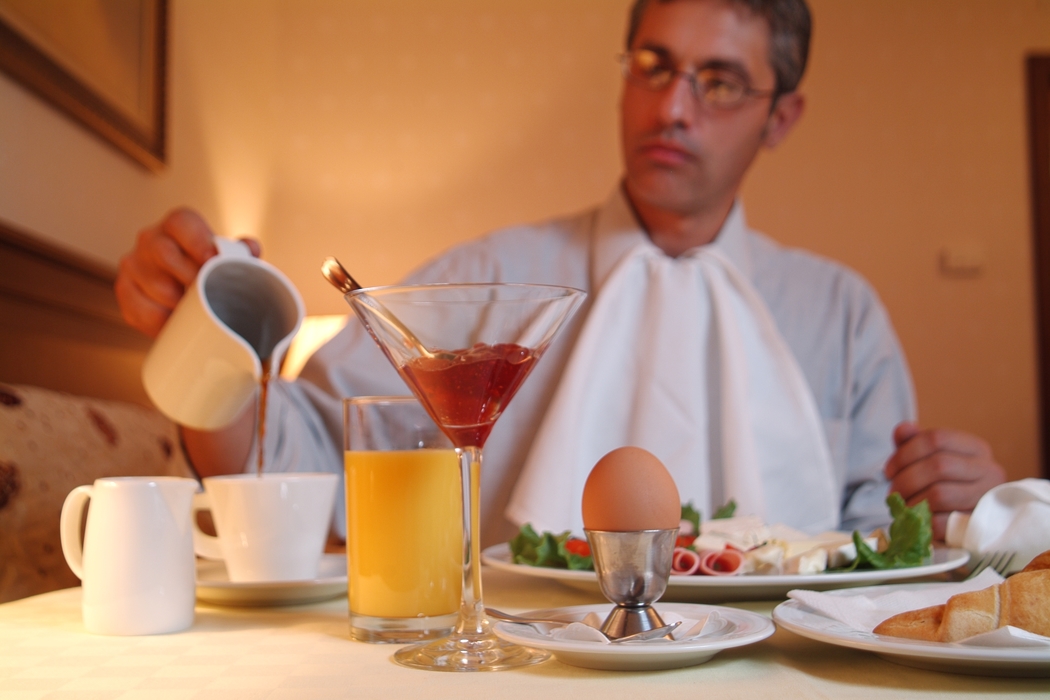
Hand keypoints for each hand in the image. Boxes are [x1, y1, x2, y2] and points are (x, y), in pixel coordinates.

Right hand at [115, 208, 260, 337]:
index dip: (196, 241)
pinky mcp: (124, 289)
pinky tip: (175, 322)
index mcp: (179, 225)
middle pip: (163, 253)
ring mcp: (133, 263)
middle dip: (189, 278)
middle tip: (208, 296)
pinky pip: (139, 308)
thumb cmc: (215, 272)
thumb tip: (249, 250)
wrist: (192, 295)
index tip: (212, 261)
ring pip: (152, 285)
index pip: (181, 223)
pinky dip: (160, 321)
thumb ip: (242, 252)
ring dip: (177, 304)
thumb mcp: (232, 260)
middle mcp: (151, 238)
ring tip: (196, 313)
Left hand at [884, 421, 1005, 539]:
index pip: (936, 439)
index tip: (888, 471)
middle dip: (906, 480)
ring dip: (912, 502)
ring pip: (939, 494)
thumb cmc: (949, 485)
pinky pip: (944, 522)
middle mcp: (988, 470)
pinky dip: (923, 522)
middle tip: (892, 492)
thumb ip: (914, 443)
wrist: (975, 524)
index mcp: (975, 448)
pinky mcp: (981, 525)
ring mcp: (987, 499)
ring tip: (902, 507)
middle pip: (938, 466)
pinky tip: (916, 521)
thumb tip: (902, 429)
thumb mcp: (932, 460)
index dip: (905, 453)